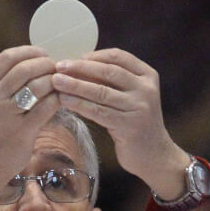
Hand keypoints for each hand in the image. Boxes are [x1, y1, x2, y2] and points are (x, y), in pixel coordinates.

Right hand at [0, 46, 60, 210]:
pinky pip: (47, 107)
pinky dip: (58, 99)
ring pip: (37, 86)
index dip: (30, 51)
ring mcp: (6, 115)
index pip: (8, 57)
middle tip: (57, 69)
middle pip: (25, 68)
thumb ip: (7, 81)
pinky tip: (63, 98)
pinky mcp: (22, 131)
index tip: (44, 54)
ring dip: (54, 81)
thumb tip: (38, 59)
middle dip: (46, 64)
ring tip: (61, 83)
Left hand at [51, 49, 191, 197]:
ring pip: (101, 92)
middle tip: (58, 67)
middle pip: (108, 72)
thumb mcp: (130, 96)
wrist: (154, 154)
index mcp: (147, 75)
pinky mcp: (129, 126)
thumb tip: (76, 66)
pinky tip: (64, 101)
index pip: (117, 57)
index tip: (72, 59)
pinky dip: (79, 104)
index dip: (93, 56)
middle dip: (80, 68)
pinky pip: (98, 112)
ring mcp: (139, 107)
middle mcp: (146, 89)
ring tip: (56, 82)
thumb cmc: (135, 122)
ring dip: (75, 85)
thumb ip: (112, 81)